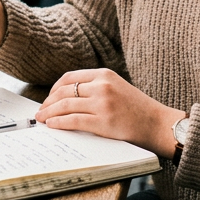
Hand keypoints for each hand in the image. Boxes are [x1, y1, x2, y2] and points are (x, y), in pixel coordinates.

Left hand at [36, 69, 186, 151]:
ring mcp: (103, 103)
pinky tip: (52, 125)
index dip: (54, 89)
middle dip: (48, 102)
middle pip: (64, 91)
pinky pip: (73, 120)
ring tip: (42, 119)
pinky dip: (58, 122)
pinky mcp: (103, 121)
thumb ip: (96, 87)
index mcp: (105, 74)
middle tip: (40, 111)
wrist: (158, 124)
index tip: (48, 98)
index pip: (70, 77)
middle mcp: (102, 86)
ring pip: (65, 105)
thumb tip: (66, 97)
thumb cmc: (138, 109)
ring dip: (49, 113)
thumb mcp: (117, 87)